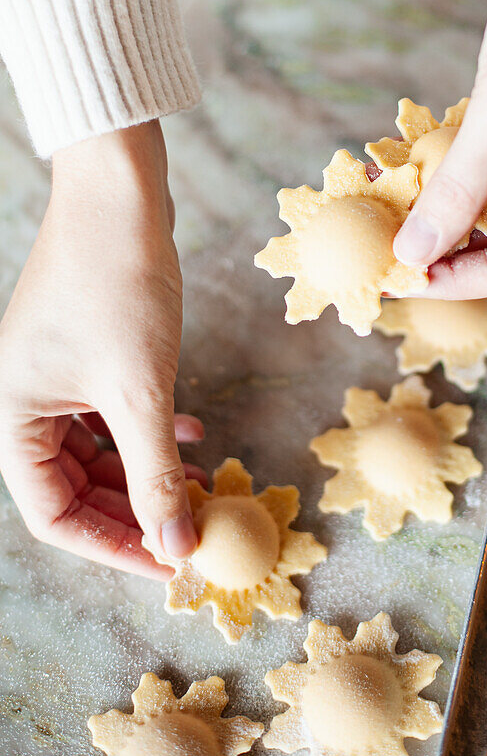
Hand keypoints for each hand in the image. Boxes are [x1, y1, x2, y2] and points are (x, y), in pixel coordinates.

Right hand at [0, 122, 203, 577]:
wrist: (119, 195)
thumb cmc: (116, 285)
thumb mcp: (141, 391)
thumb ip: (156, 472)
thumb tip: (177, 545)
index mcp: (12, 418)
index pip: (53, 515)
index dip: (114, 546)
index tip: (171, 561)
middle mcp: (23, 402)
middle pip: (76, 487)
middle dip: (137, 508)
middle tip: (191, 526)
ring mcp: (53, 377)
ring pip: (99, 452)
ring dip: (148, 470)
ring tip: (200, 482)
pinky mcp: (85, 353)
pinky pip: (111, 413)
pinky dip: (148, 430)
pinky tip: (190, 432)